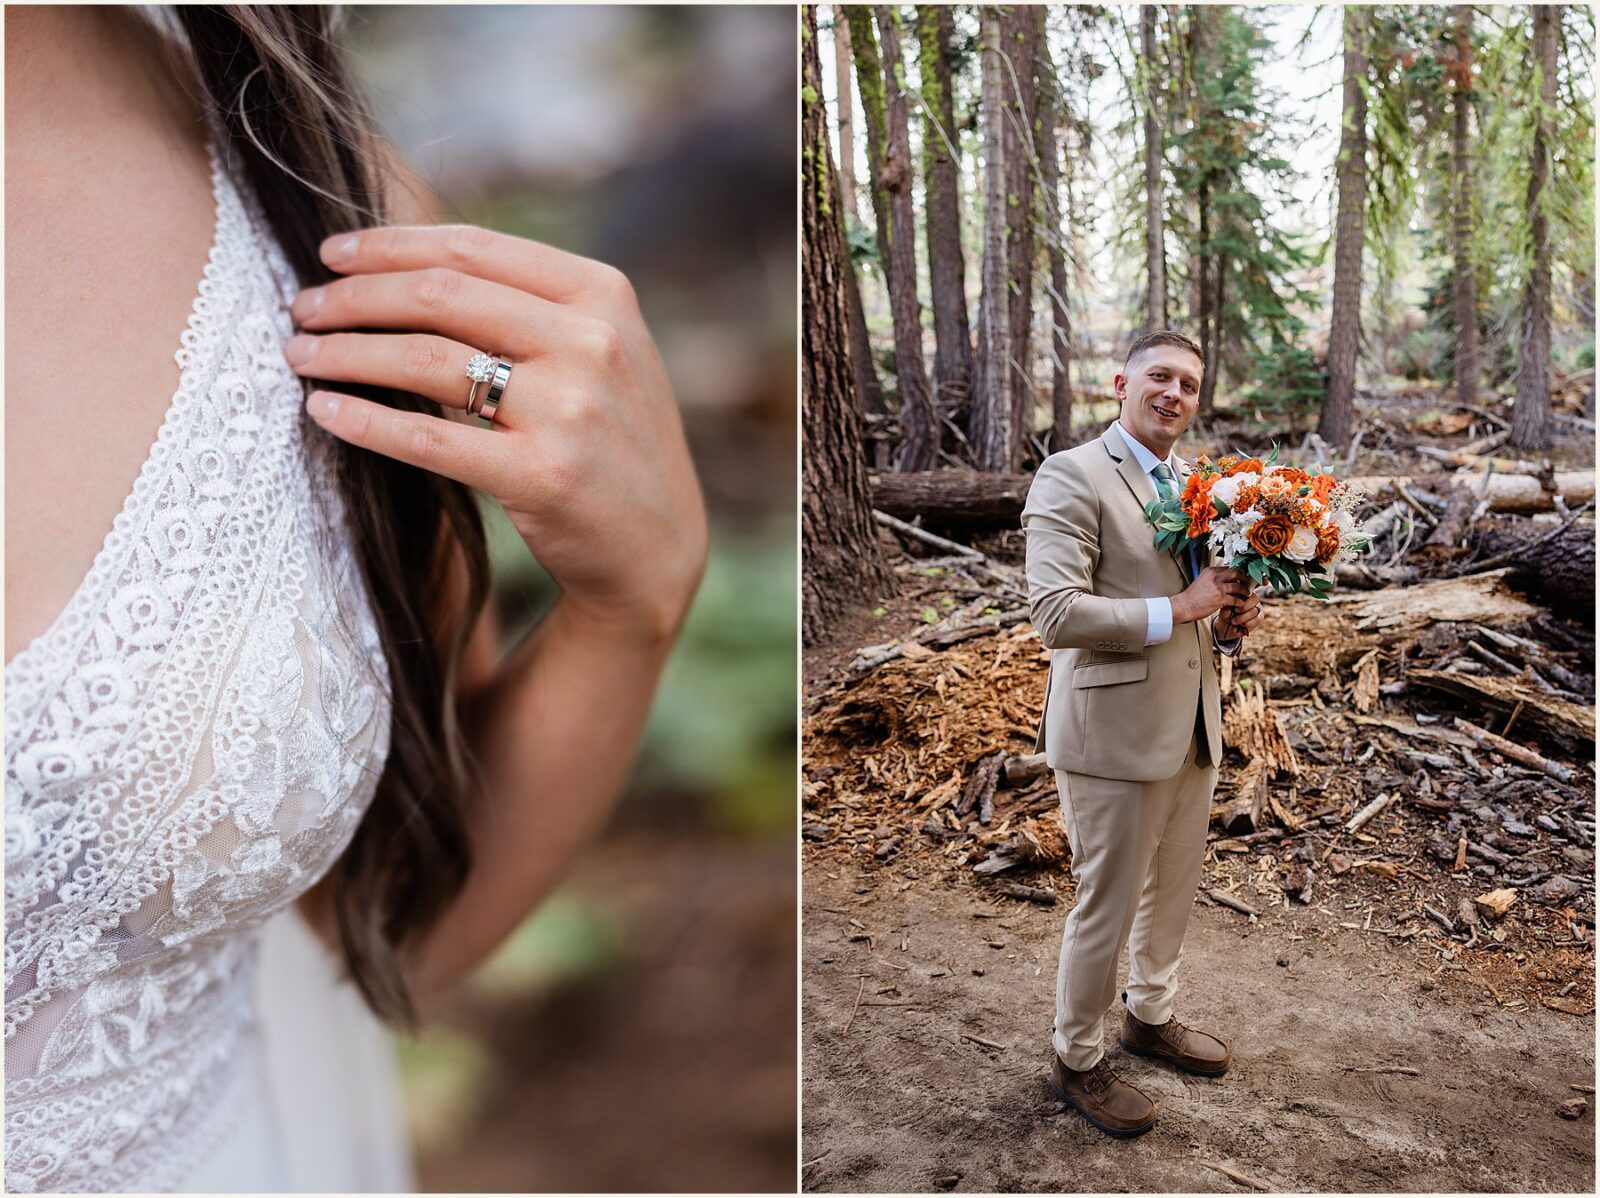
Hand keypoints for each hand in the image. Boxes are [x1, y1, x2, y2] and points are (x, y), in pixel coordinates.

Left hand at [286, 225, 708, 640]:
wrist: (655, 546)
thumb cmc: (608, 439)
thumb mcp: (600, 351)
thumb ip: (529, 302)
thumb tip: (407, 260)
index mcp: (603, 295)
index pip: (472, 248)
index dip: (388, 245)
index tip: (331, 256)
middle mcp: (592, 344)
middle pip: (440, 295)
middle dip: (353, 296)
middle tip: (301, 308)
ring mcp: (570, 411)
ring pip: (425, 359)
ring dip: (345, 352)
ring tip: (299, 355)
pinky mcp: (543, 478)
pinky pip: (428, 439)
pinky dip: (363, 420)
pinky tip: (322, 410)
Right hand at [1171, 565, 1250, 624]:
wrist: (1183, 606)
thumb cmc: (1191, 596)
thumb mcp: (1201, 581)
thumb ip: (1213, 578)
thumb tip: (1224, 579)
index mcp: (1210, 571)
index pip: (1229, 568)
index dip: (1237, 573)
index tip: (1241, 577)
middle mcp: (1215, 577)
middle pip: (1236, 573)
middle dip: (1244, 578)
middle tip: (1248, 584)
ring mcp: (1218, 587)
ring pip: (1238, 586)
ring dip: (1244, 591)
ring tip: (1246, 595)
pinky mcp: (1220, 598)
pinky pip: (1236, 599)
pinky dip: (1240, 602)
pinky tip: (1240, 604)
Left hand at [1215, 587, 1263, 639]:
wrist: (1227, 627)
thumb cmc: (1225, 615)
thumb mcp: (1223, 611)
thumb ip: (1225, 609)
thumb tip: (1228, 609)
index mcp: (1243, 593)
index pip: (1247, 590)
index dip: (1242, 597)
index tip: (1234, 606)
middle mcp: (1252, 598)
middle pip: (1255, 598)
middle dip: (1244, 606)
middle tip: (1235, 611)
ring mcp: (1257, 607)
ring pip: (1255, 610)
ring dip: (1243, 617)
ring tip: (1234, 621)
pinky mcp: (1260, 616)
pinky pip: (1259, 618)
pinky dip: (1249, 623)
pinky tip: (1242, 625)